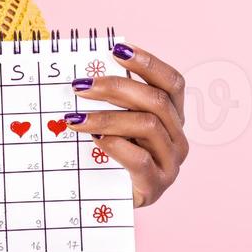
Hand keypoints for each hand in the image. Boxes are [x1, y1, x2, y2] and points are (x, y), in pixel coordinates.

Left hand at [64, 43, 187, 206]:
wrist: (110, 202)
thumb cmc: (110, 156)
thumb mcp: (113, 124)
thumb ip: (110, 102)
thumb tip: (83, 75)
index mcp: (172, 117)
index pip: (172, 83)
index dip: (148, 63)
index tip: (117, 49)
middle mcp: (178, 137)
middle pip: (156, 101)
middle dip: (116, 87)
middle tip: (80, 86)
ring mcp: (171, 162)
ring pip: (147, 126)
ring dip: (106, 117)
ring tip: (74, 118)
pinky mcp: (156, 185)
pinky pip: (140, 160)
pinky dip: (115, 145)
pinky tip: (95, 141)